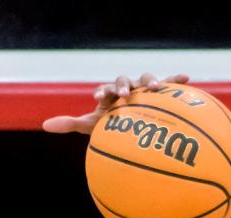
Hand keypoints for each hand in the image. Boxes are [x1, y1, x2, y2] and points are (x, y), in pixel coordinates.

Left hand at [42, 71, 189, 134]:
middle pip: (124, 80)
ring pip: (146, 79)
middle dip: (123, 85)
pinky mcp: (160, 93)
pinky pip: (169, 84)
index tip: (99, 98)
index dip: (102, 92)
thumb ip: (70, 124)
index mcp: (110, 94)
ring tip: (153, 88)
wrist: (130, 125)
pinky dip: (176, 80)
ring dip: (148, 82)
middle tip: (123, 95)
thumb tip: (45, 125)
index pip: (105, 89)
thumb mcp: (90, 126)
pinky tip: (186, 78)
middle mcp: (127, 88)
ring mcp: (143, 89)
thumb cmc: (110, 125)